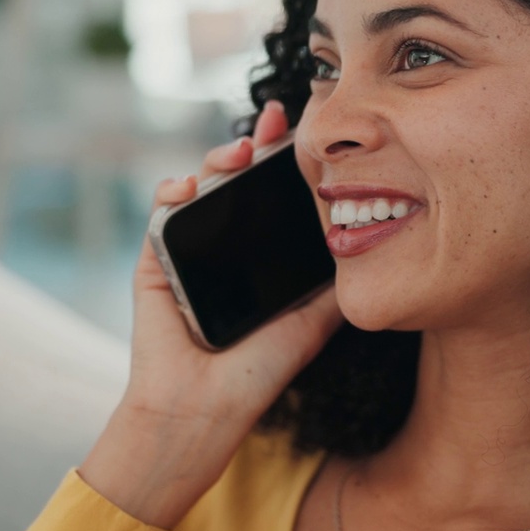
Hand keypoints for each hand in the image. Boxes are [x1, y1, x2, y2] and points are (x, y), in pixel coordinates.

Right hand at [79, 102, 342, 528]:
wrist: (205, 409)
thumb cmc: (259, 372)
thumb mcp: (313, 322)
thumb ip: (336, 287)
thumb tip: (373, 247)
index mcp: (262, 258)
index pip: (275, 200)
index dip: (288, 166)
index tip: (306, 136)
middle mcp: (227, 248)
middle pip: (239, 182)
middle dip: (255, 145)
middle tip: (275, 121)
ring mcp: (190, 250)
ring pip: (202, 187)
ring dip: (217, 159)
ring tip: (239, 150)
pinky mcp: (156, 260)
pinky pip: (162, 213)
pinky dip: (172, 191)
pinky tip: (190, 185)